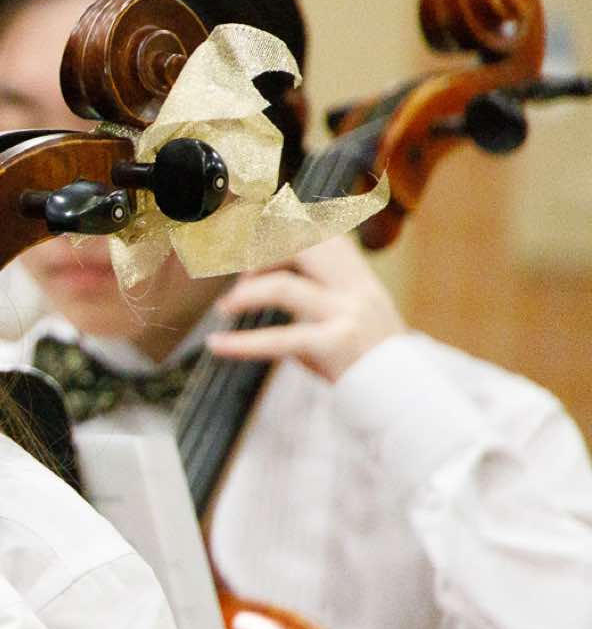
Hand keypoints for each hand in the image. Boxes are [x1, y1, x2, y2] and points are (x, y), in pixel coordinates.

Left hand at [205, 236, 404, 381]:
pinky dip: (241, 343)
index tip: (254, 249)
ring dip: (245, 294)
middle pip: (302, 245)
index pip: (320, 234)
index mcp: (359, 278)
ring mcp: (348, 314)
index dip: (283, 232)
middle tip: (240, 277)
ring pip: (284, 287)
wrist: (410, 396)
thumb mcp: (349, 316)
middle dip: (262, 254)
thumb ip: (313, 296)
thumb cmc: (369, 360)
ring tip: (225, 308)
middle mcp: (356, 289)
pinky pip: (279, 339)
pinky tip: (217, 345)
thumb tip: (256, 282)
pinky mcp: (336, 345)